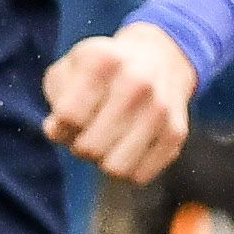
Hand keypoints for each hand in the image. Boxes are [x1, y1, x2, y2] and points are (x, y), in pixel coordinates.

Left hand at [47, 20, 198, 180]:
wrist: (160, 58)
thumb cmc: (103, 70)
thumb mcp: (70, 68)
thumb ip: (57, 98)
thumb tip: (56, 132)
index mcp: (104, 61)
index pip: (69, 116)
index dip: (59, 125)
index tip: (66, 117)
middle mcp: (137, 83)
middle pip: (90, 148)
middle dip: (80, 146)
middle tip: (87, 131)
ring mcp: (160, 109)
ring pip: (116, 168)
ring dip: (103, 160)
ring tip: (107, 139)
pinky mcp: (176, 134)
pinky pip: (139, 175)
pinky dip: (127, 167)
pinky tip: (128, 145)